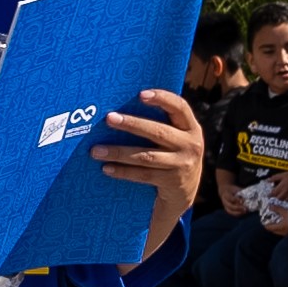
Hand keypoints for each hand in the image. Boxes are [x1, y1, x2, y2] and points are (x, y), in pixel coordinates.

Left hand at [95, 87, 203, 223]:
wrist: (184, 193)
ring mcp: (182, 165)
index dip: (162, 98)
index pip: (180, 107)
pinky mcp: (172, 182)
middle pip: (158, 132)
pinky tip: (106, 168)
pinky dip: (123, 171)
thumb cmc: (171, 155)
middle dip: (131, 124)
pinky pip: (143, 174)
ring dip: (119, 152)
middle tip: (109, 118)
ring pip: (146, 156)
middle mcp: (191, 145)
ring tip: (96, 150)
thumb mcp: (175, 139)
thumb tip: (121, 109)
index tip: (140, 94)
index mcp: (191, 128)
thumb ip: (160, 123)